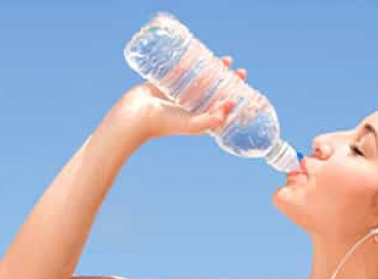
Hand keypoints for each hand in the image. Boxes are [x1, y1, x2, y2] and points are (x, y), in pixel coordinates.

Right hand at [114, 55, 247, 140]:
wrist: (134, 116)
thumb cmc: (163, 124)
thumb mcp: (192, 125)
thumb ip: (212, 119)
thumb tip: (232, 104)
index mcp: (199, 117)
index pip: (221, 105)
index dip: (234, 94)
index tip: (242, 82)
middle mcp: (191, 107)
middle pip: (214, 91)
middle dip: (227, 80)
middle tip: (237, 70)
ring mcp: (179, 95)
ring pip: (200, 80)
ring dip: (213, 70)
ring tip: (225, 60)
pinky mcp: (166, 84)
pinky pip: (182, 72)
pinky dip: (191, 64)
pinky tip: (200, 55)